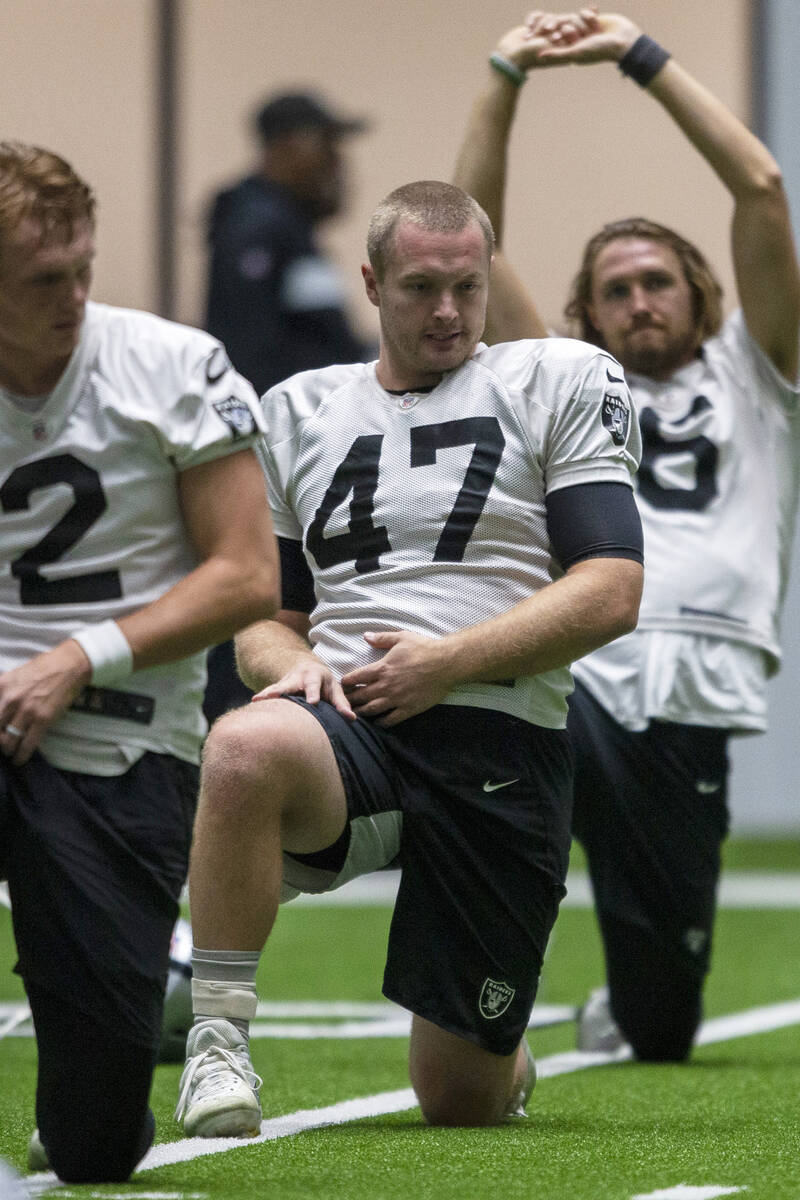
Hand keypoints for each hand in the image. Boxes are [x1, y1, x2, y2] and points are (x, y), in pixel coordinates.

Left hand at [0, 639, 91, 765]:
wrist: (70, 665)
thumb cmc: (43, 668)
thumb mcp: (14, 675)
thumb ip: (3, 692)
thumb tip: (0, 709)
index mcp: (1, 686)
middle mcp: (10, 699)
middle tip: (2, 742)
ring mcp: (27, 710)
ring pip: (7, 741)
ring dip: (7, 749)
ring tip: (10, 751)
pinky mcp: (43, 719)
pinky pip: (27, 744)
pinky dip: (21, 756)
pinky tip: (19, 759)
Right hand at [252, 658, 355, 719]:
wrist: (308, 668)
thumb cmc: (324, 683)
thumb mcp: (334, 690)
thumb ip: (341, 704)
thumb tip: (352, 719)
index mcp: (314, 677)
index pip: (314, 686)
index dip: (313, 693)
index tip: (312, 703)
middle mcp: (297, 678)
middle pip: (289, 684)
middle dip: (281, 691)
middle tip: (273, 697)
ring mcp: (285, 682)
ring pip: (275, 688)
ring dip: (267, 694)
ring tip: (256, 701)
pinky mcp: (277, 689)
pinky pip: (268, 694)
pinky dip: (261, 699)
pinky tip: (252, 706)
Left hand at [341, 631, 455, 726]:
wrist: (446, 664)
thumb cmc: (424, 648)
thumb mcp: (402, 637)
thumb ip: (382, 638)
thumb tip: (366, 636)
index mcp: (382, 668)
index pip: (357, 677)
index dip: (347, 681)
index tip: (343, 684)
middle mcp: (386, 686)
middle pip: (361, 696)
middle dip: (350, 699)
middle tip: (342, 702)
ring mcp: (396, 699)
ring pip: (372, 709)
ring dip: (361, 712)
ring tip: (354, 713)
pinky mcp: (408, 709)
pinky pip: (390, 720)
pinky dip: (380, 723)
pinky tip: (376, 723)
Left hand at [524, 8, 640, 64]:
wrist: (622, 40)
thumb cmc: (599, 50)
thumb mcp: (576, 52)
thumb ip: (558, 54)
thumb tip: (539, 56)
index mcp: (569, 50)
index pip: (556, 37)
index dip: (558, 33)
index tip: (561, 34)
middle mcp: (575, 40)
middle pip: (564, 25)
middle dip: (574, 27)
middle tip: (585, 33)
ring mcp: (584, 29)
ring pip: (574, 17)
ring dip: (584, 22)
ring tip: (595, 30)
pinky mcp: (592, 20)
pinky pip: (584, 12)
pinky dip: (590, 15)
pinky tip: (598, 23)